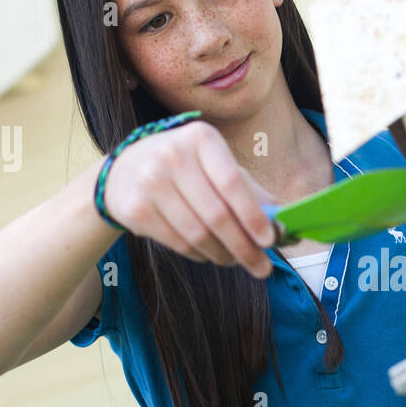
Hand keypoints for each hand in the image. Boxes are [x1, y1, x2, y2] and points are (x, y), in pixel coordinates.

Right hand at [101, 119, 279, 278]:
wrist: (123, 172)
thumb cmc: (184, 168)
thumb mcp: (215, 164)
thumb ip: (249, 190)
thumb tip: (282, 224)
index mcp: (201, 139)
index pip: (232, 183)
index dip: (253, 216)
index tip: (270, 241)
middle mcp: (172, 156)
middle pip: (217, 215)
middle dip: (244, 247)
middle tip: (262, 267)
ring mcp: (150, 183)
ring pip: (198, 234)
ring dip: (224, 255)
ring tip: (236, 260)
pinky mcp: (135, 210)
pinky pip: (179, 244)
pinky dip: (201, 255)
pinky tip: (210, 253)